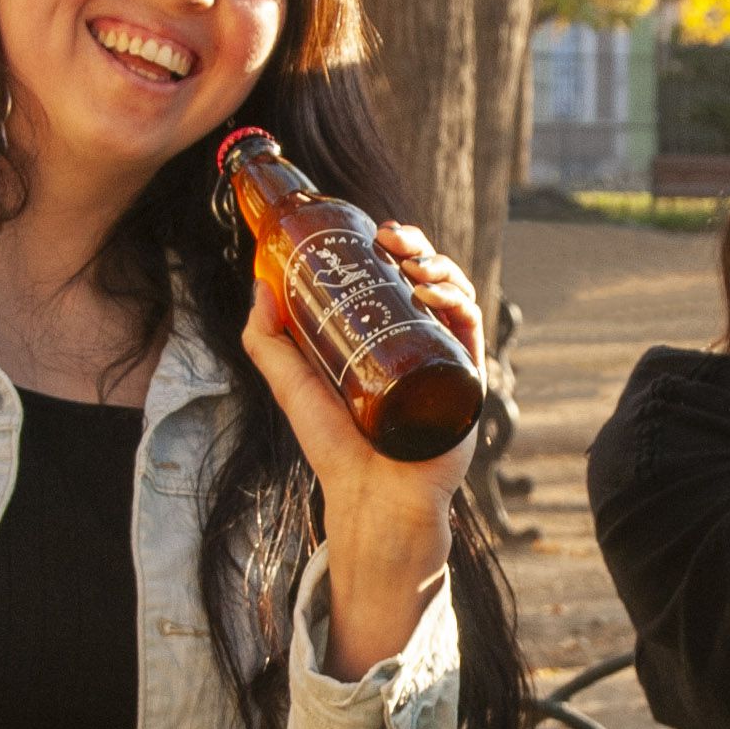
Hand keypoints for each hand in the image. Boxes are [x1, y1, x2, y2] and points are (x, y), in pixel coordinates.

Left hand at [240, 217, 477, 679]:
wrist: (370, 496)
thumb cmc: (335, 448)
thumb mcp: (291, 385)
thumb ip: (266, 341)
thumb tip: (258, 283)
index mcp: (387, 339)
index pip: (398, 279)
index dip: (394, 248)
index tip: (375, 232)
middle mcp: (421, 345)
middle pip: (429, 279)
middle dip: (417, 247)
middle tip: (391, 239)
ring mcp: (446, 362)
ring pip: (455, 296)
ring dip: (439, 266)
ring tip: (409, 262)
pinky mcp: (466, 383)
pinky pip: (471, 330)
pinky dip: (457, 301)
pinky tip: (429, 291)